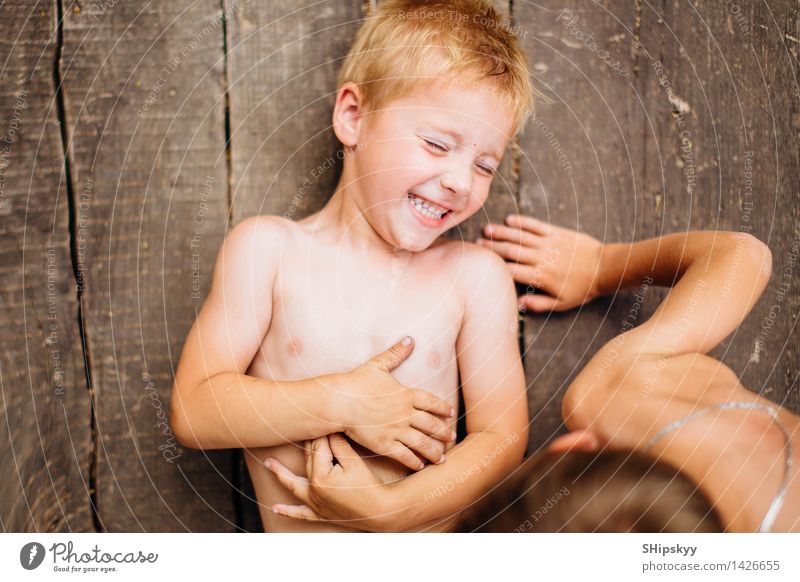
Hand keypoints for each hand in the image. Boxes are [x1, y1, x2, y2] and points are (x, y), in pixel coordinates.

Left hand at [264, 433, 394, 530]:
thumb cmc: (369, 486)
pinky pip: (301, 514)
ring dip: (280, 473)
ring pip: (293, 485)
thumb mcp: (354, 462)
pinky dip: (288, 511)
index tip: (318, 418)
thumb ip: (339, 445)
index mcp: (320, 477)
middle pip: (307, 461)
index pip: (317, 448)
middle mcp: (313, 491)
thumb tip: (328, 428)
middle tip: (296, 427)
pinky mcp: (321, 514)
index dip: (321, 433)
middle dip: (304, 444)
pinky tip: (276, 509)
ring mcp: (315, 503)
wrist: (380, 512)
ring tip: (267, 462)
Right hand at [335, 337, 454, 470]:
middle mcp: (405, 413)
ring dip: (434, 451)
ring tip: (441, 458)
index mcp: (406, 394)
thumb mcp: (378, 365)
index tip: (450, 413)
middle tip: (451, 437)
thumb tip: (410, 339)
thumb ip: (396, 354)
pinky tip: (420, 465)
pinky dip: (414, 461)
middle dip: (444, 433)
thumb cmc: (356, 382)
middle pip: (432, 425)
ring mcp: (396, 430)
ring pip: (422, 443)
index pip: (432, 402)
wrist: (339, 402)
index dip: (443, 408)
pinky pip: (405, 455)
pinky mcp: (384, 444)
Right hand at [477, 214, 603, 311]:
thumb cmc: (583, 288)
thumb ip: (538, 304)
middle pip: (511, 250)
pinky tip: (511, 219)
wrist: (605, 268)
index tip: (480, 264)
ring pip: (521, 236)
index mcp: (540, 276)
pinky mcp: (557, 233)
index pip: (511, 270)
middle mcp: (541, 258)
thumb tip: (517, 304)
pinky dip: (523, 222)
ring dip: (502, 232)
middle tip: (477, 244)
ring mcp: (549, 243)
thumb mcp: (561, 304)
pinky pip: (537, 226)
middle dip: (492, 247)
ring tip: (487, 229)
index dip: (494, 267)